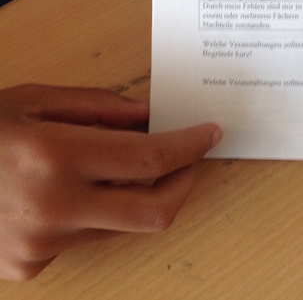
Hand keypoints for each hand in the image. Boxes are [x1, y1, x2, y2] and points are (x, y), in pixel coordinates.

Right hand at [0, 85, 220, 280]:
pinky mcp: (28, 267)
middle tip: (189, 159)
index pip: (150, 160)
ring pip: (123, 226)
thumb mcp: (33, 99)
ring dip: (137, 197)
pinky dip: (95, 215)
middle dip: (184, 184)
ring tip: (119, 168)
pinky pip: (87, 240)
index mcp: (51, 157)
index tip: (210, 134)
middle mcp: (50, 209)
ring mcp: (39, 246)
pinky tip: (71, 194)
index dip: (189, 147)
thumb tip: (153, 117)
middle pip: (154, 212)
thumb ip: (100, 108)